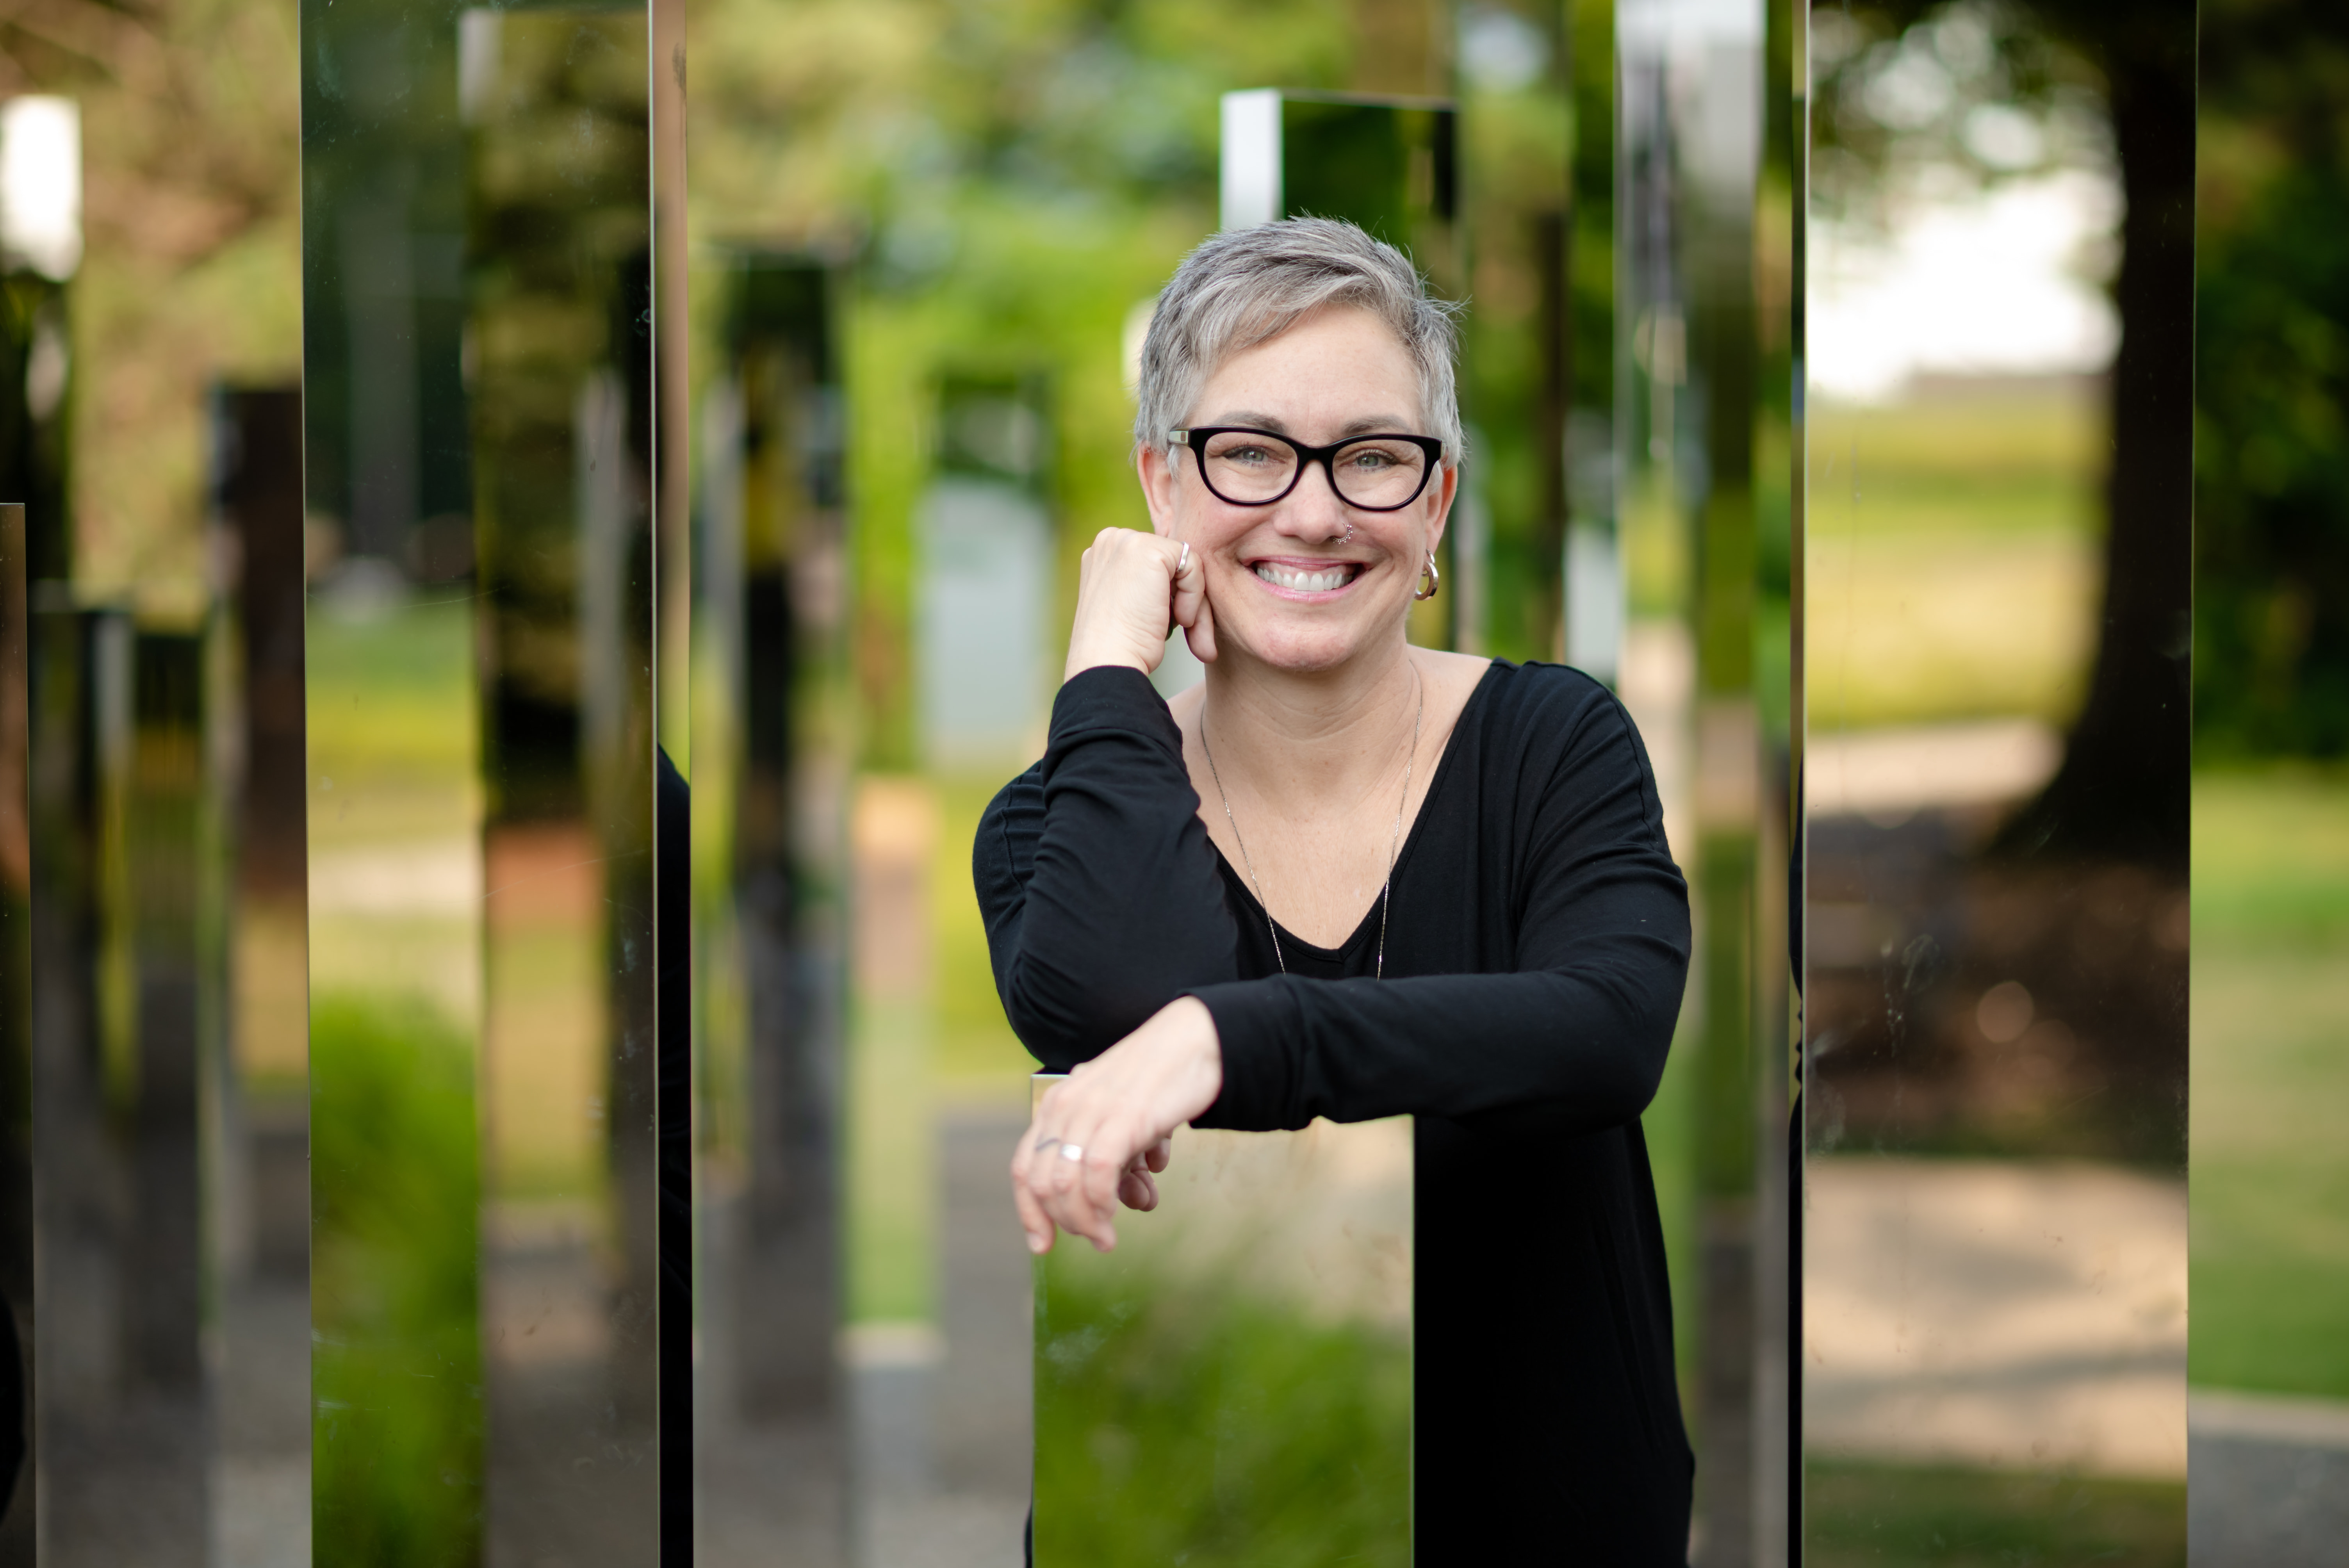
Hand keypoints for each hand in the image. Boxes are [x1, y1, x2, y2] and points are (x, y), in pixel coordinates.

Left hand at [1012, 997, 1223, 1253]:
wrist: (1196, 1040)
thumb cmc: (1161, 1079)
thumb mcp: (1125, 1121)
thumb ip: (1121, 1158)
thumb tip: (1132, 1197)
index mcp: (1058, 1106)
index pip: (1025, 1168)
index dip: (1029, 1212)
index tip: (1041, 1244)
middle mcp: (1066, 1107)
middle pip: (1042, 1183)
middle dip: (1065, 1222)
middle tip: (1095, 1239)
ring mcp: (1091, 1111)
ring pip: (1066, 1184)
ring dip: (1087, 1221)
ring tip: (1109, 1237)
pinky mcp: (1122, 1117)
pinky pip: (1098, 1172)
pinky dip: (1105, 1202)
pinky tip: (1127, 1209)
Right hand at [1063, 527, 1215, 681]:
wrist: (1107, 662)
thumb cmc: (1120, 646)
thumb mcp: (1129, 604)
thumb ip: (1147, 582)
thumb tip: (1181, 580)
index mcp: (1104, 552)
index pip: (1157, 562)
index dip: (1170, 594)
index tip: (1171, 624)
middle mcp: (1112, 539)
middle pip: (1172, 561)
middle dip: (1187, 598)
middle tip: (1190, 634)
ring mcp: (1128, 541)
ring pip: (1186, 564)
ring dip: (1194, 603)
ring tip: (1186, 631)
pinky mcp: (1150, 550)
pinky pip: (1193, 565)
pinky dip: (1195, 596)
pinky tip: (1180, 619)